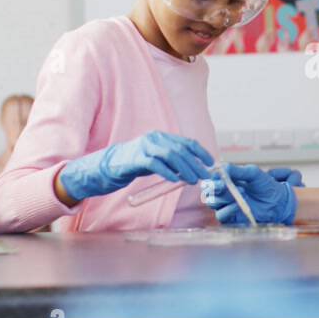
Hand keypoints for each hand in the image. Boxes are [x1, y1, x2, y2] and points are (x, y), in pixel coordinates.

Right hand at [59, 131, 214, 201]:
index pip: (186, 142)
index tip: (211, 164)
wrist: (107, 166)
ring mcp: (144, 147)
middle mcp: (155, 138)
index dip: (201, 153)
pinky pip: (155, 164)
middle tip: (205, 176)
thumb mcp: (157, 161)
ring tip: (194, 180)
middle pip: (181, 149)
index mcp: (162, 137)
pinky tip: (175, 180)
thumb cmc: (134, 165)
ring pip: (171, 155)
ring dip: (185, 168)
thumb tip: (194, 170)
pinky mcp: (135, 159)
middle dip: (196, 164)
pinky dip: (167, 172)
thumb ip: (173, 162)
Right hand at [202, 164, 297, 225]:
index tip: (220, 176)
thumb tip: (223, 167)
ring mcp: (227, 206)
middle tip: (223, 185)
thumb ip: (238, 170)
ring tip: (239, 193)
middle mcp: (224, 193)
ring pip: (212, 203)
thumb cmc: (266, 186)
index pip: (212, 179)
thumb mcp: (253, 174)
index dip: (213, 178)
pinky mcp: (231, 218)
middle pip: (208, 191)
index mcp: (227, 181)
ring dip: (223, 197)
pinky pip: (221, 215)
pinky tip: (237, 205)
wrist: (278, 201)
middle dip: (214, 188)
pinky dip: (227, 210)